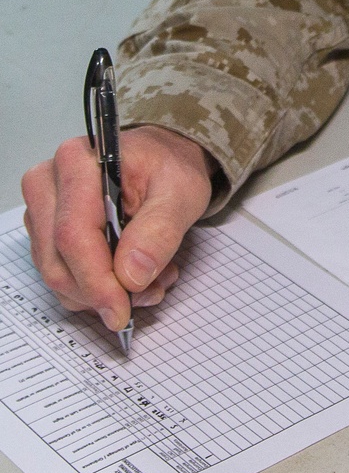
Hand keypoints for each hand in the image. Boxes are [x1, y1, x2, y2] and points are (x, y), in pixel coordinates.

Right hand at [21, 126, 215, 332]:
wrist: (161, 162)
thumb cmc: (168, 169)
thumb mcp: (181, 193)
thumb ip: (159, 231)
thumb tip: (131, 276)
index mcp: (77, 163)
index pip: (73, 235)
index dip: (96, 281)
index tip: (122, 310)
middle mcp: (48, 184)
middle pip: (57, 261)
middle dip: (101, 292)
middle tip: (149, 294)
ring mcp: (42, 210)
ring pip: (57, 274)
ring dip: (101, 293)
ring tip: (149, 279)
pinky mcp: (46, 232)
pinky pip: (62, 275)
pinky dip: (96, 288)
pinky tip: (131, 275)